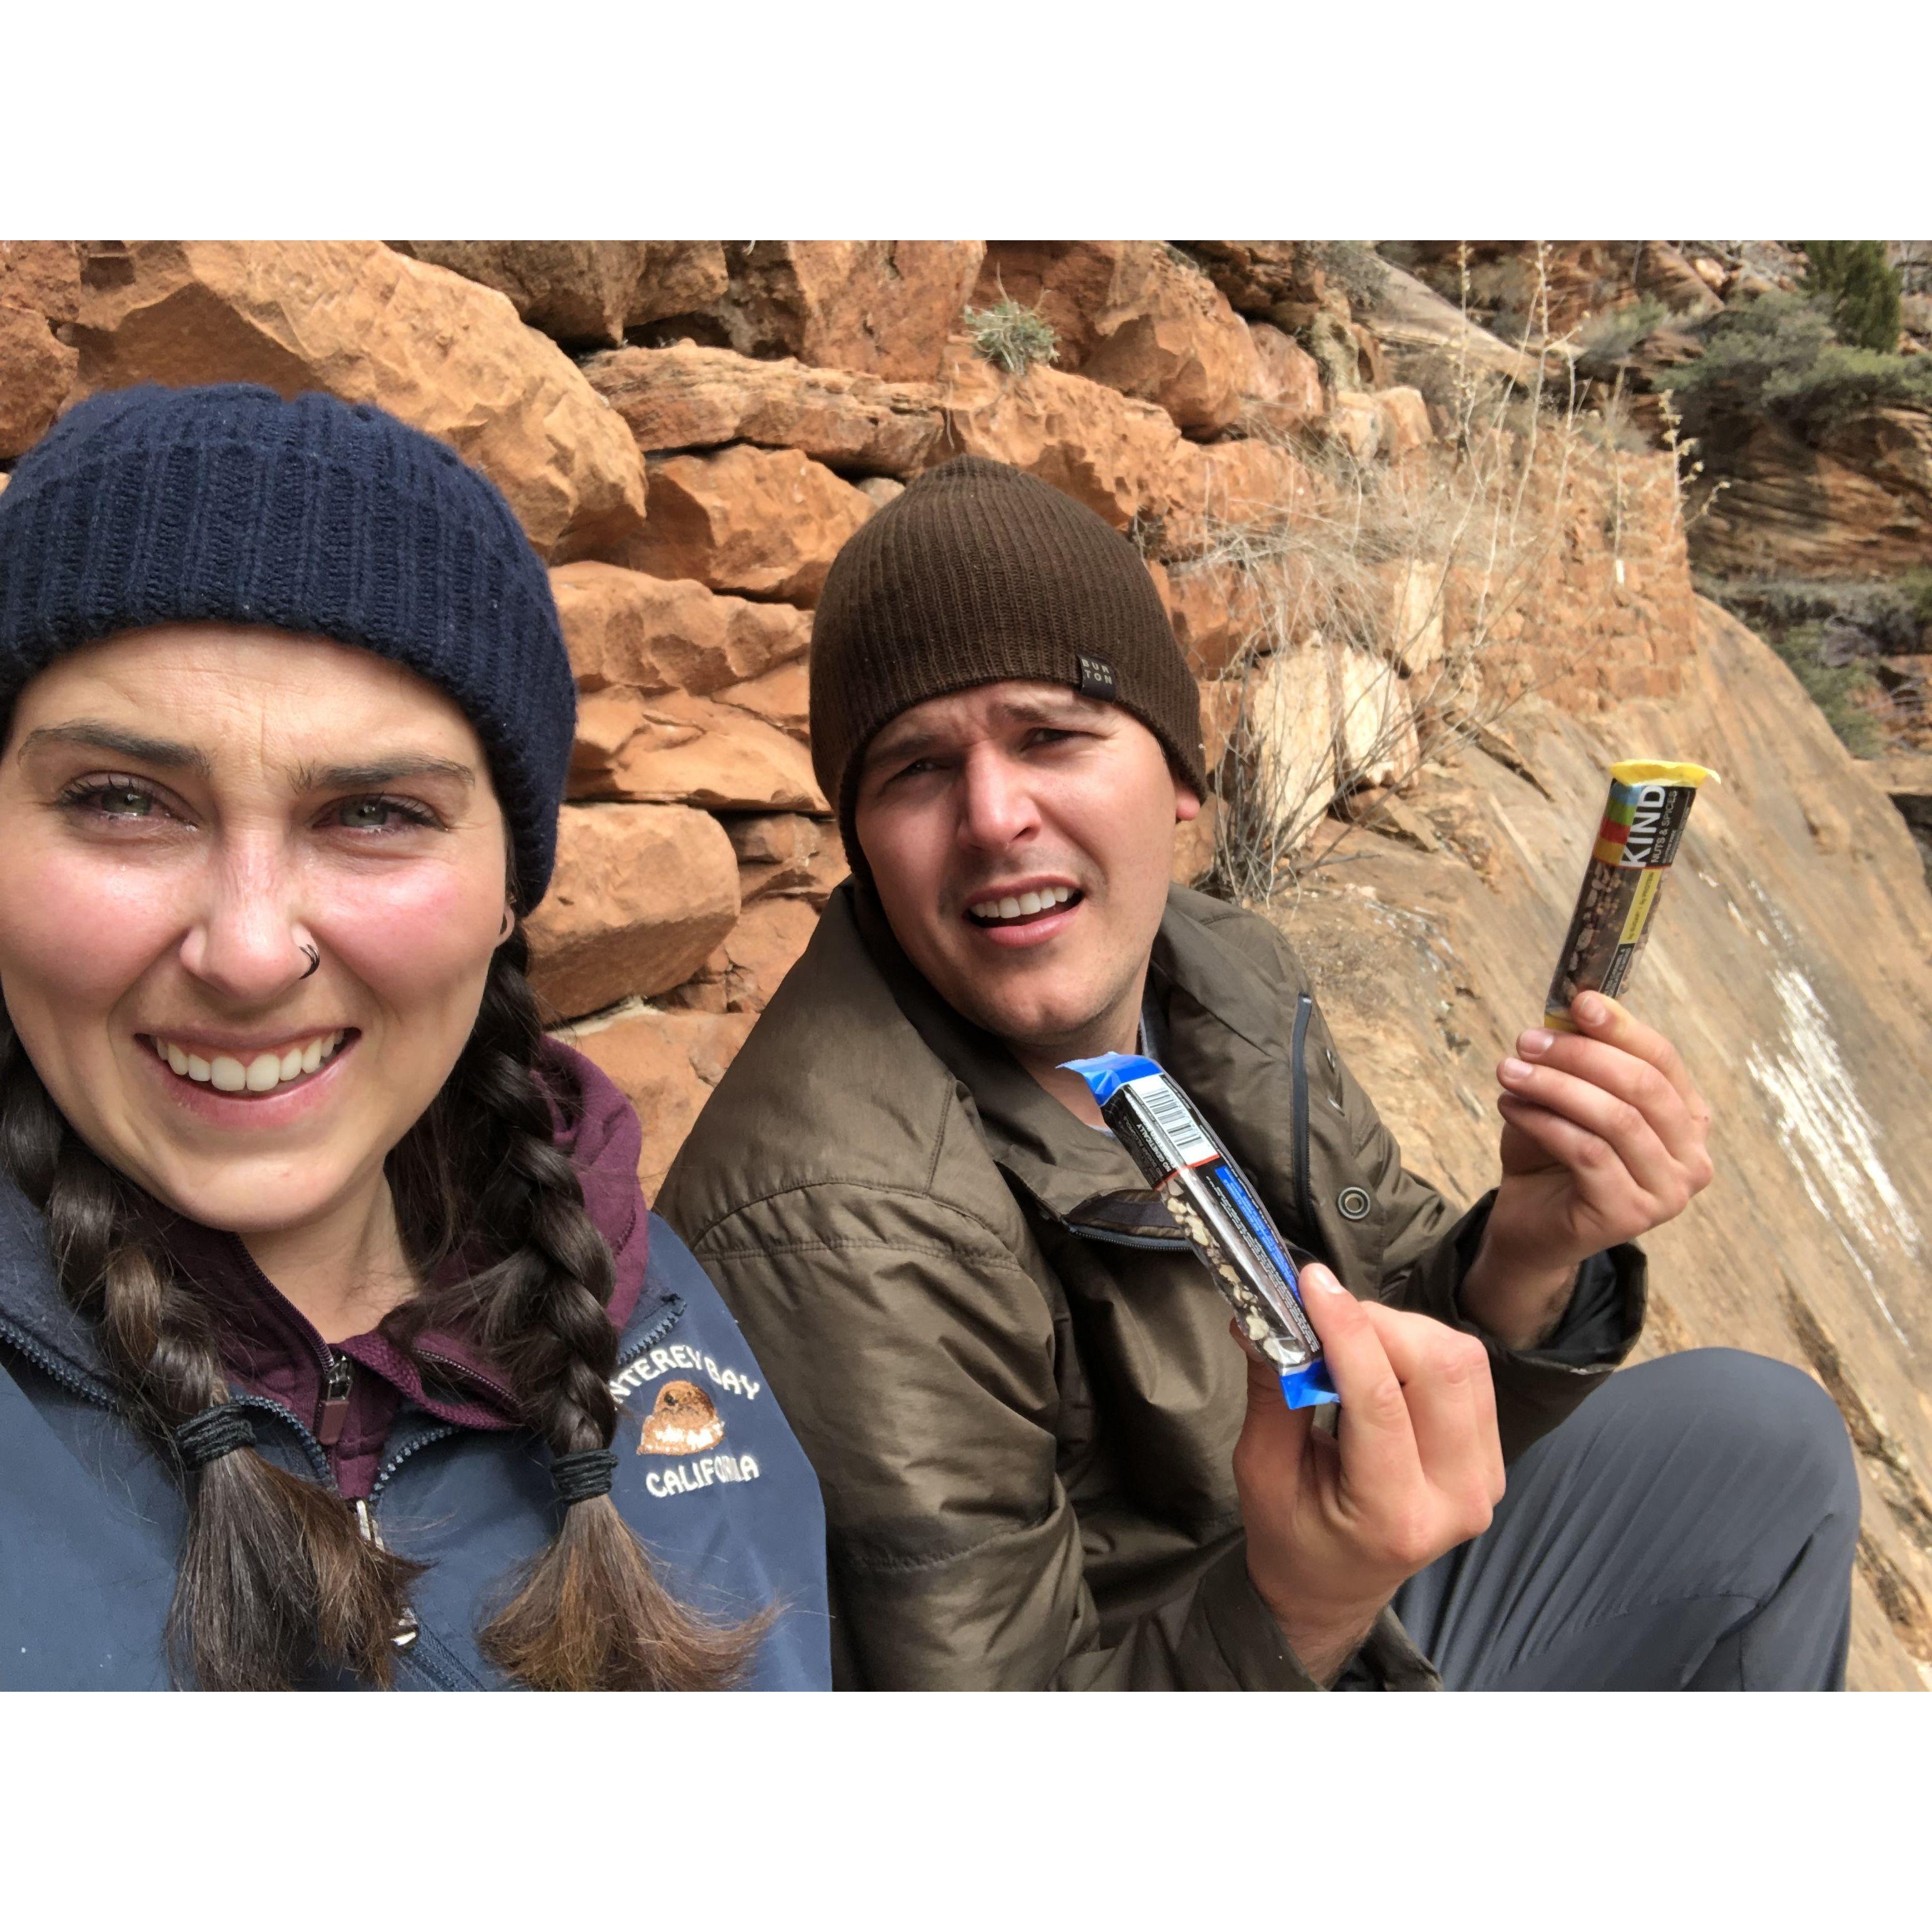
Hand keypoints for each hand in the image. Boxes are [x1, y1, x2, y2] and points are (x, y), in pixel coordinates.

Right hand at [1232, 1263, 1504, 1683]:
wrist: (1332, 1591)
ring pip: (1464, 1360)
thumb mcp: (1261, 1473)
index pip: (1381, 1400)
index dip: (1346, 1330)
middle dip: (1378, 1323)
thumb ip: (1271, 1394)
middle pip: (1442, 1369)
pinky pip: (1469, 1373)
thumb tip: (1262, 1317)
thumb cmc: (1290, 1539)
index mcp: (1395, 1516)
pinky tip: (1381, 1358)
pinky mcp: (1491, 1457)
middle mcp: (1456, 1499)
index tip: (1309, 1283)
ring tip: (1349, 1339)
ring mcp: (1484, 1479)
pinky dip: (1422, 1345)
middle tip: (1323, 1315)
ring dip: (1402, 1330)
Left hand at [1463, 991, 1713, 1348]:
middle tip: (1527, 1040)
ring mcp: (1667, 1193)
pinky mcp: (1631, 1216)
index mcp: (1689, 1120)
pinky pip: (1587, 1152)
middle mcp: (1692, 1159)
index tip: (1579, 1001)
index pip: (1663, 1060)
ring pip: (1615, 1119)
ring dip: (1555, 1086)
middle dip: (1580, 1055)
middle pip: (1642, 1087)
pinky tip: (1510, 1106)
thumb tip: (1574, 1006)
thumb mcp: (1568, 1096)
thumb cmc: (1554, 1154)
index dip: (1621, 1027)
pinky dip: (1544, 1122)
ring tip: (1508, 1070)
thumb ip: (1581, 1058)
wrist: (1530, 1222)